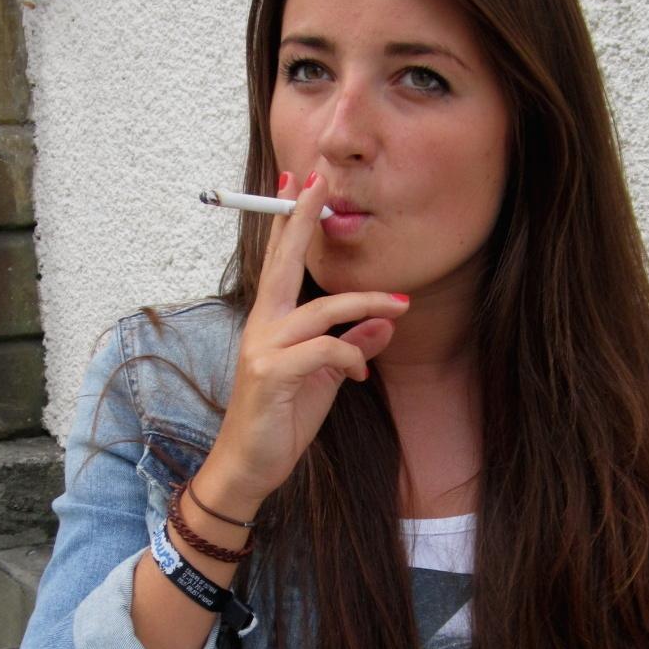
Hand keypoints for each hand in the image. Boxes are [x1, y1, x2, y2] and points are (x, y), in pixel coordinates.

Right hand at [202, 169, 408, 512]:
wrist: (248, 467)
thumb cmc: (280, 421)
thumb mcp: (323, 380)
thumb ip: (350, 348)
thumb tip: (386, 324)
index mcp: (270, 323)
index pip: (279, 262)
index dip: (289, 223)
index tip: (297, 183)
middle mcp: (261, 327)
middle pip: (283, 263)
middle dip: (302, 220)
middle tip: (319, 180)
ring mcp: (263, 349)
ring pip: (320, 310)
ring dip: (365, 304)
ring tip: (401, 305)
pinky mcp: (271, 375)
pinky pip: (323, 351)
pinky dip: (351, 356)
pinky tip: (360, 373)